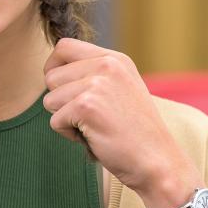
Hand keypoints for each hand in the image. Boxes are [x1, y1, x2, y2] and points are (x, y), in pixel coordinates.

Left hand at [43, 38, 195, 204]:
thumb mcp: (121, 89)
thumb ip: (94, 75)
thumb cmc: (136, 132)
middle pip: (51, 76)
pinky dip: (69, 135)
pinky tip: (94, 138)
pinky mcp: (86, 107)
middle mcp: (106, 65)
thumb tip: (52, 72)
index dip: (54, 68)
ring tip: (94, 128)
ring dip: (65, 120)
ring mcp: (96, 84)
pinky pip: (55, 121)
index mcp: (115, 59)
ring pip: (50, 100)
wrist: (157, 160)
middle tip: (88, 117)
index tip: (62, 89)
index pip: (64, 47)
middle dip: (60, 101)